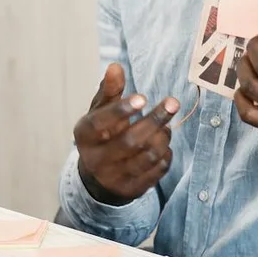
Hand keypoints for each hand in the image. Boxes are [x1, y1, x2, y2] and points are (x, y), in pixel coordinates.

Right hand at [74, 64, 178, 205]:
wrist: (98, 178)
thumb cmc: (101, 135)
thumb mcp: (99, 112)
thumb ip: (109, 91)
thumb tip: (116, 67)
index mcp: (85, 136)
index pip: (100, 123)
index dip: (120, 110)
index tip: (142, 98)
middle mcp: (96, 159)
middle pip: (129, 141)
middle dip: (154, 120)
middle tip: (172, 103)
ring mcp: (114, 177)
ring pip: (146, 157)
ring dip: (162, 137)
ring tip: (166, 126)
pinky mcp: (132, 190)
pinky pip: (156, 171)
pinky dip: (166, 155)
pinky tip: (164, 145)